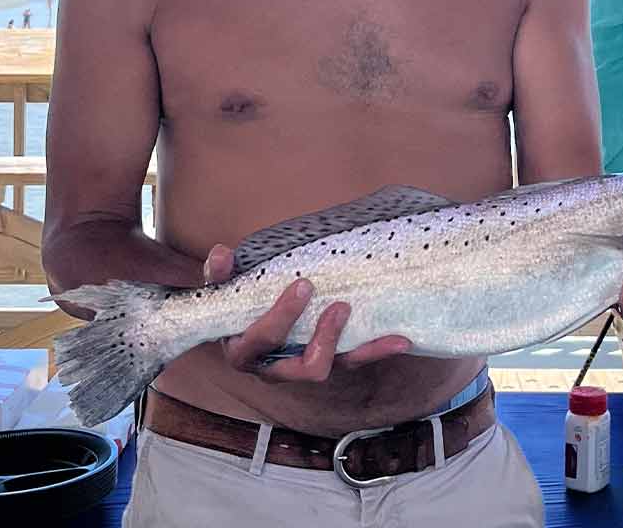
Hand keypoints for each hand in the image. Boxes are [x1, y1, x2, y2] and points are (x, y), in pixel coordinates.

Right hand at [203, 244, 411, 381]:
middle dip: (319, 336)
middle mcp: (272, 368)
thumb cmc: (238, 301)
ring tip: (350, 309)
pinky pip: (352, 360)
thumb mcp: (227, 286)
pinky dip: (376, 351)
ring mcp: (301, 366)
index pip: (261, 342)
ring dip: (342, 343)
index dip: (281, 318)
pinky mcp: (328, 361)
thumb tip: (222, 254)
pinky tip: (401, 340)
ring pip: (324, 369)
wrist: (249, 319)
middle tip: (338, 302)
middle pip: (297, 368)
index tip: (303, 284)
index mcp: (243, 350)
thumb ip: (221, 273)